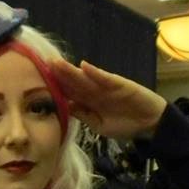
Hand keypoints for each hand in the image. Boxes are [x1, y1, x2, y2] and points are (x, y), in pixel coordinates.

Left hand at [49, 59, 166, 139]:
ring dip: (71, 70)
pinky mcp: (119, 84)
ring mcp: (106, 86)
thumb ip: (83, 115)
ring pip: (85, 78)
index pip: (69, 93)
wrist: (149, 123)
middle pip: (74, 82)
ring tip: (57, 63)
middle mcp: (94, 91)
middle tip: (43, 66)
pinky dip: (95, 73)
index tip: (39, 83)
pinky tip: (84, 66)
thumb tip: (64, 108)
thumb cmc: (124, 125)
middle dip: (59, 75)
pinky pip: (105, 78)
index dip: (56, 88)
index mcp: (88, 102)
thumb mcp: (98, 125)